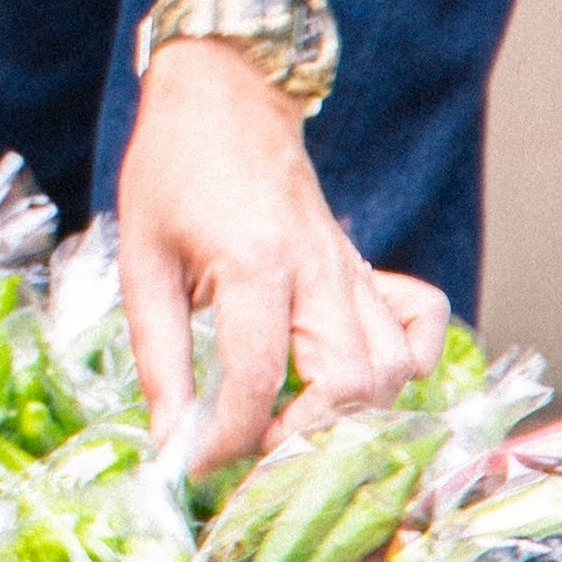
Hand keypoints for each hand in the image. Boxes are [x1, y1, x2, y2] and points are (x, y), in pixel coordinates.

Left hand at [117, 0, 443, 474]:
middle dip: (304, 441)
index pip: (256, 376)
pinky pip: (420, 325)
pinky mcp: (366, 268)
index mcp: (255, 261)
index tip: (196, 467)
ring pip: (394, 368)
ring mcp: (352, 269)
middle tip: (253, 457)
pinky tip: (359, 383)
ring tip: (293, 432)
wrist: (224, 94)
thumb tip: (169, 438)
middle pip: (347, 383)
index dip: (227, 438)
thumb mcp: (140, 259)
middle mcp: (319, 269)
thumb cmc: (173, 170)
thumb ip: (157, 354)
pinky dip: (407, 365)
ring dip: (351, 418)